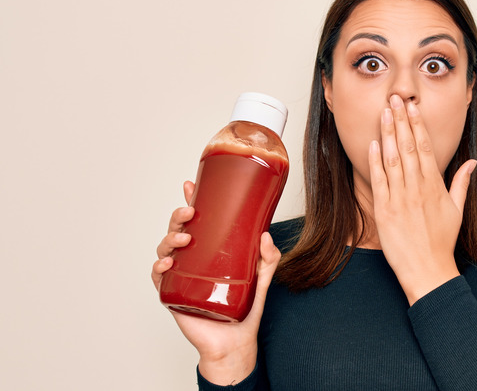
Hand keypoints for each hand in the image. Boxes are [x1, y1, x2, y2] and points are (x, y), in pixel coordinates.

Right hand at [151, 181, 280, 384]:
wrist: (236, 341)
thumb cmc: (245, 308)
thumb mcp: (262, 277)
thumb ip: (268, 257)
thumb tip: (266, 235)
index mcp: (210, 250)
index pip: (197, 221)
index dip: (191, 200)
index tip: (190, 184)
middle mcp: (192, 259)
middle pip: (178, 230)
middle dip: (179, 216)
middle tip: (190, 211)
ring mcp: (180, 275)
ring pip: (165, 249)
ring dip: (170, 238)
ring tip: (184, 238)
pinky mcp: (173, 294)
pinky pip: (158, 278)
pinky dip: (158, 267)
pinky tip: (166, 263)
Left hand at [368, 95, 476, 304]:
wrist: (428, 271)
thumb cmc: (442, 242)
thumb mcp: (457, 210)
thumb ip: (462, 183)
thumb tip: (472, 162)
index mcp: (435, 186)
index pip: (426, 147)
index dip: (417, 125)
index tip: (411, 107)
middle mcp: (418, 188)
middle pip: (409, 147)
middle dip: (400, 121)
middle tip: (395, 99)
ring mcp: (400, 199)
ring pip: (393, 159)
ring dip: (387, 134)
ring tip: (383, 113)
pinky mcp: (385, 211)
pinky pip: (379, 181)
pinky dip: (375, 162)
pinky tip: (372, 145)